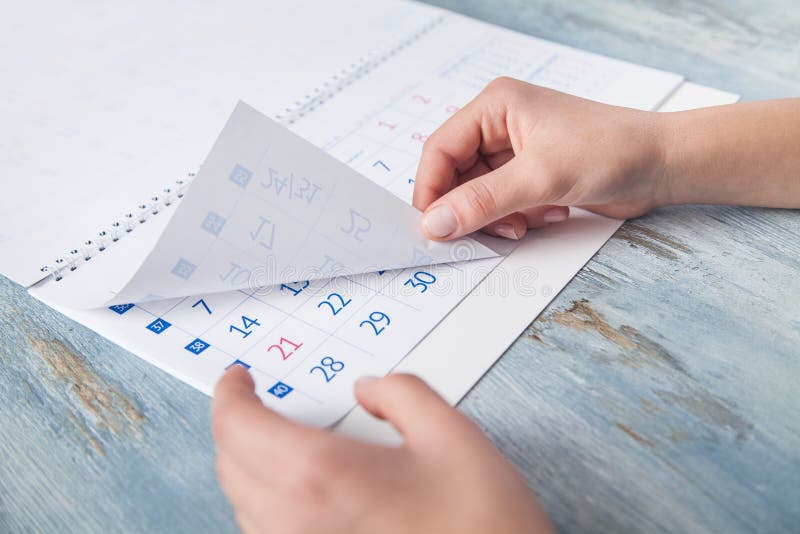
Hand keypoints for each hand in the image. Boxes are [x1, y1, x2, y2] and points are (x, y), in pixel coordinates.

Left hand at [212, 366, 551, 533]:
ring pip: (243, 507)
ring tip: (284, 443)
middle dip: (237, 427)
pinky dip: (270, 505)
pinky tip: (308, 494)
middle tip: (259, 403)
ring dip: (250, 467)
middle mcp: (296, 527)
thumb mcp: (453, 438)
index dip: (229, 395)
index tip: (237, 379)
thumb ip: (403, 394)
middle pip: (231, 466)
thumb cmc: (482, 530)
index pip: (238, 428)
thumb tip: (371, 389)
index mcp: (321, 478)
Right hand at [413, 77, 666, 239]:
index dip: (432, 191)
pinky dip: (518, 218)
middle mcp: (500, 126)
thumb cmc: (612, 150)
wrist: (663, 165)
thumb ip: (483, 201)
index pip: (440, 150)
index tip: (432, 229)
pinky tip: (550, 214)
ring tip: (527, 223)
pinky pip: (503, 204)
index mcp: (495, 107)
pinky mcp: (531, 174)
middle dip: (470, 209)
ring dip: (498, 217)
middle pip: (457, 176)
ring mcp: (515, 152)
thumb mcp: (540, 177)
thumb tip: (434, 224)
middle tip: (481, 234)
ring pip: (479, 195)